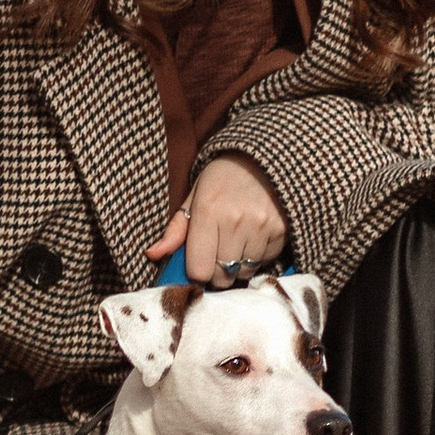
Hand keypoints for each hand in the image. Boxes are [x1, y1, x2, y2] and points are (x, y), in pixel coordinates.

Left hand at [147, 153, 285, 288]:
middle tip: (218, 255)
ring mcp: (261, 227)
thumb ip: (175, 229)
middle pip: (223, 276)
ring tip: (238, 241)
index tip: (199, 266)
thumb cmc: (223, 179)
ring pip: (245, 271)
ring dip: (239, 264)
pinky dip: (259, 255)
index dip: (198, 273)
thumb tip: (152, 254)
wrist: (265, 158)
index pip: (199, 270)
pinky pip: (266, 260)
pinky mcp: (281, 231)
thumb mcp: (195, 196)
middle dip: (218, 272)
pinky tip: (255, 236)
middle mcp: (235, 221)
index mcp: (207, 211)